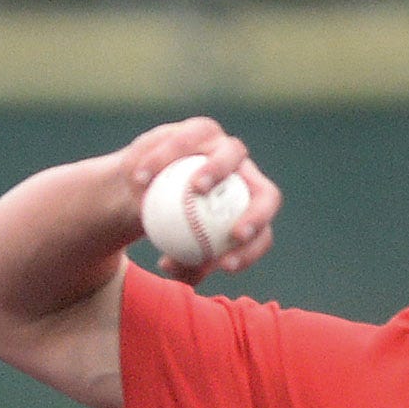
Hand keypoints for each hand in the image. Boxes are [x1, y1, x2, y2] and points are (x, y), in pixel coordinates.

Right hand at [116, 118, 281, 284]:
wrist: (141, 189)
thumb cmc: (161, 225)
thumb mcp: (170, 249)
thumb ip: (181, 263)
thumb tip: (182, 277)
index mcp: (247, 213)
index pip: (262, 235)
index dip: (252, 251)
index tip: (225, 265)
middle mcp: (247, 180)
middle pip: (267, 194)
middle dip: (258, 214)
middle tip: (233, 234)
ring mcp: (226, 150)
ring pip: (231, 155)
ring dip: (218, 171)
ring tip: (194, 190)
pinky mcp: (200, 130)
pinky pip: (187, 143)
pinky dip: (166, 160)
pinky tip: (143, 177)